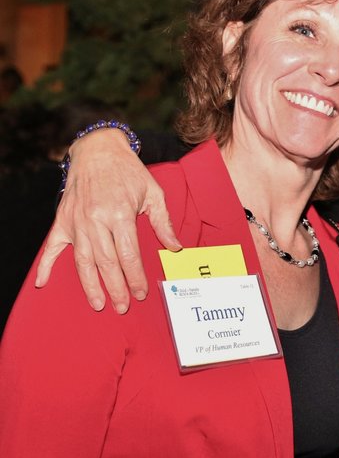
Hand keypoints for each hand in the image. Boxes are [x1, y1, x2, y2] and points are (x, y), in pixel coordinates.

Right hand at [34, 129, 181, 312]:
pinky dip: (46, 265)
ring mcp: (76, 221)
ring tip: (98, 303)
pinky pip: (52, 247)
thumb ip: (163, 222)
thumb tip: (175, 247)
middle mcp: (96, 220)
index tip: (140, 293)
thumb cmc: (128, 172)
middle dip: (115, 287)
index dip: (135, 277)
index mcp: (120, 214)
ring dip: (90, 285)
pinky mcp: (63, 220)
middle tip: (122, 306)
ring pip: (83, 261)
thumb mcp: (153, 192)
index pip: (128, 255)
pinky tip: (44, 283)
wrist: (98, 150)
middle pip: (106, 263)